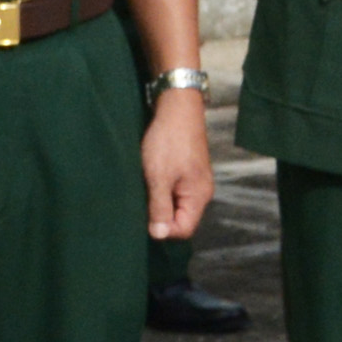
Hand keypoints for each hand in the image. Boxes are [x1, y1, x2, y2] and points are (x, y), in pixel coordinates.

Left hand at [141, 86, 211, 240]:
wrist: (177, 106)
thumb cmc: (169, 140)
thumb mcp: (159, 176)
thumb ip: (160, 207)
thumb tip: (160, 235)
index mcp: (198, 196)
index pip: (184, 230)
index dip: (163, 230)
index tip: (144, 217)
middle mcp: (200, 192)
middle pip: (180, 219)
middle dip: (159, 216)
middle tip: (140, 202)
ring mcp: (194, 181)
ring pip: (175, 205)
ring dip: (158, 201)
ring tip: (144, 188)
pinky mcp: (186, 171)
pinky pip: (174, 191)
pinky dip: (160, 190)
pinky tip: (148, 179)